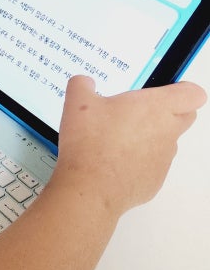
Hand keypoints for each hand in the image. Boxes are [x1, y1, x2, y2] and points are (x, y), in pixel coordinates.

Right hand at [53, 75, 205, 215]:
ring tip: (116, 136)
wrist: (90, 187)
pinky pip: (152, 164)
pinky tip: (111, 159)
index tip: (168, 88)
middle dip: (170, 110)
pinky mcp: (155, 179)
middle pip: (186, 116)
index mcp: (156, 107)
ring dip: (150, 136)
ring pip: (167, 141)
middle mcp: (167, 132)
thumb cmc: (90, 143)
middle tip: (139, 109)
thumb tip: (84, 82)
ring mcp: (163, 158)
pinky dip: (138, 160)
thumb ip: (82, 84)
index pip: (193, 94)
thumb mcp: (76, 102)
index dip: (182, 89)